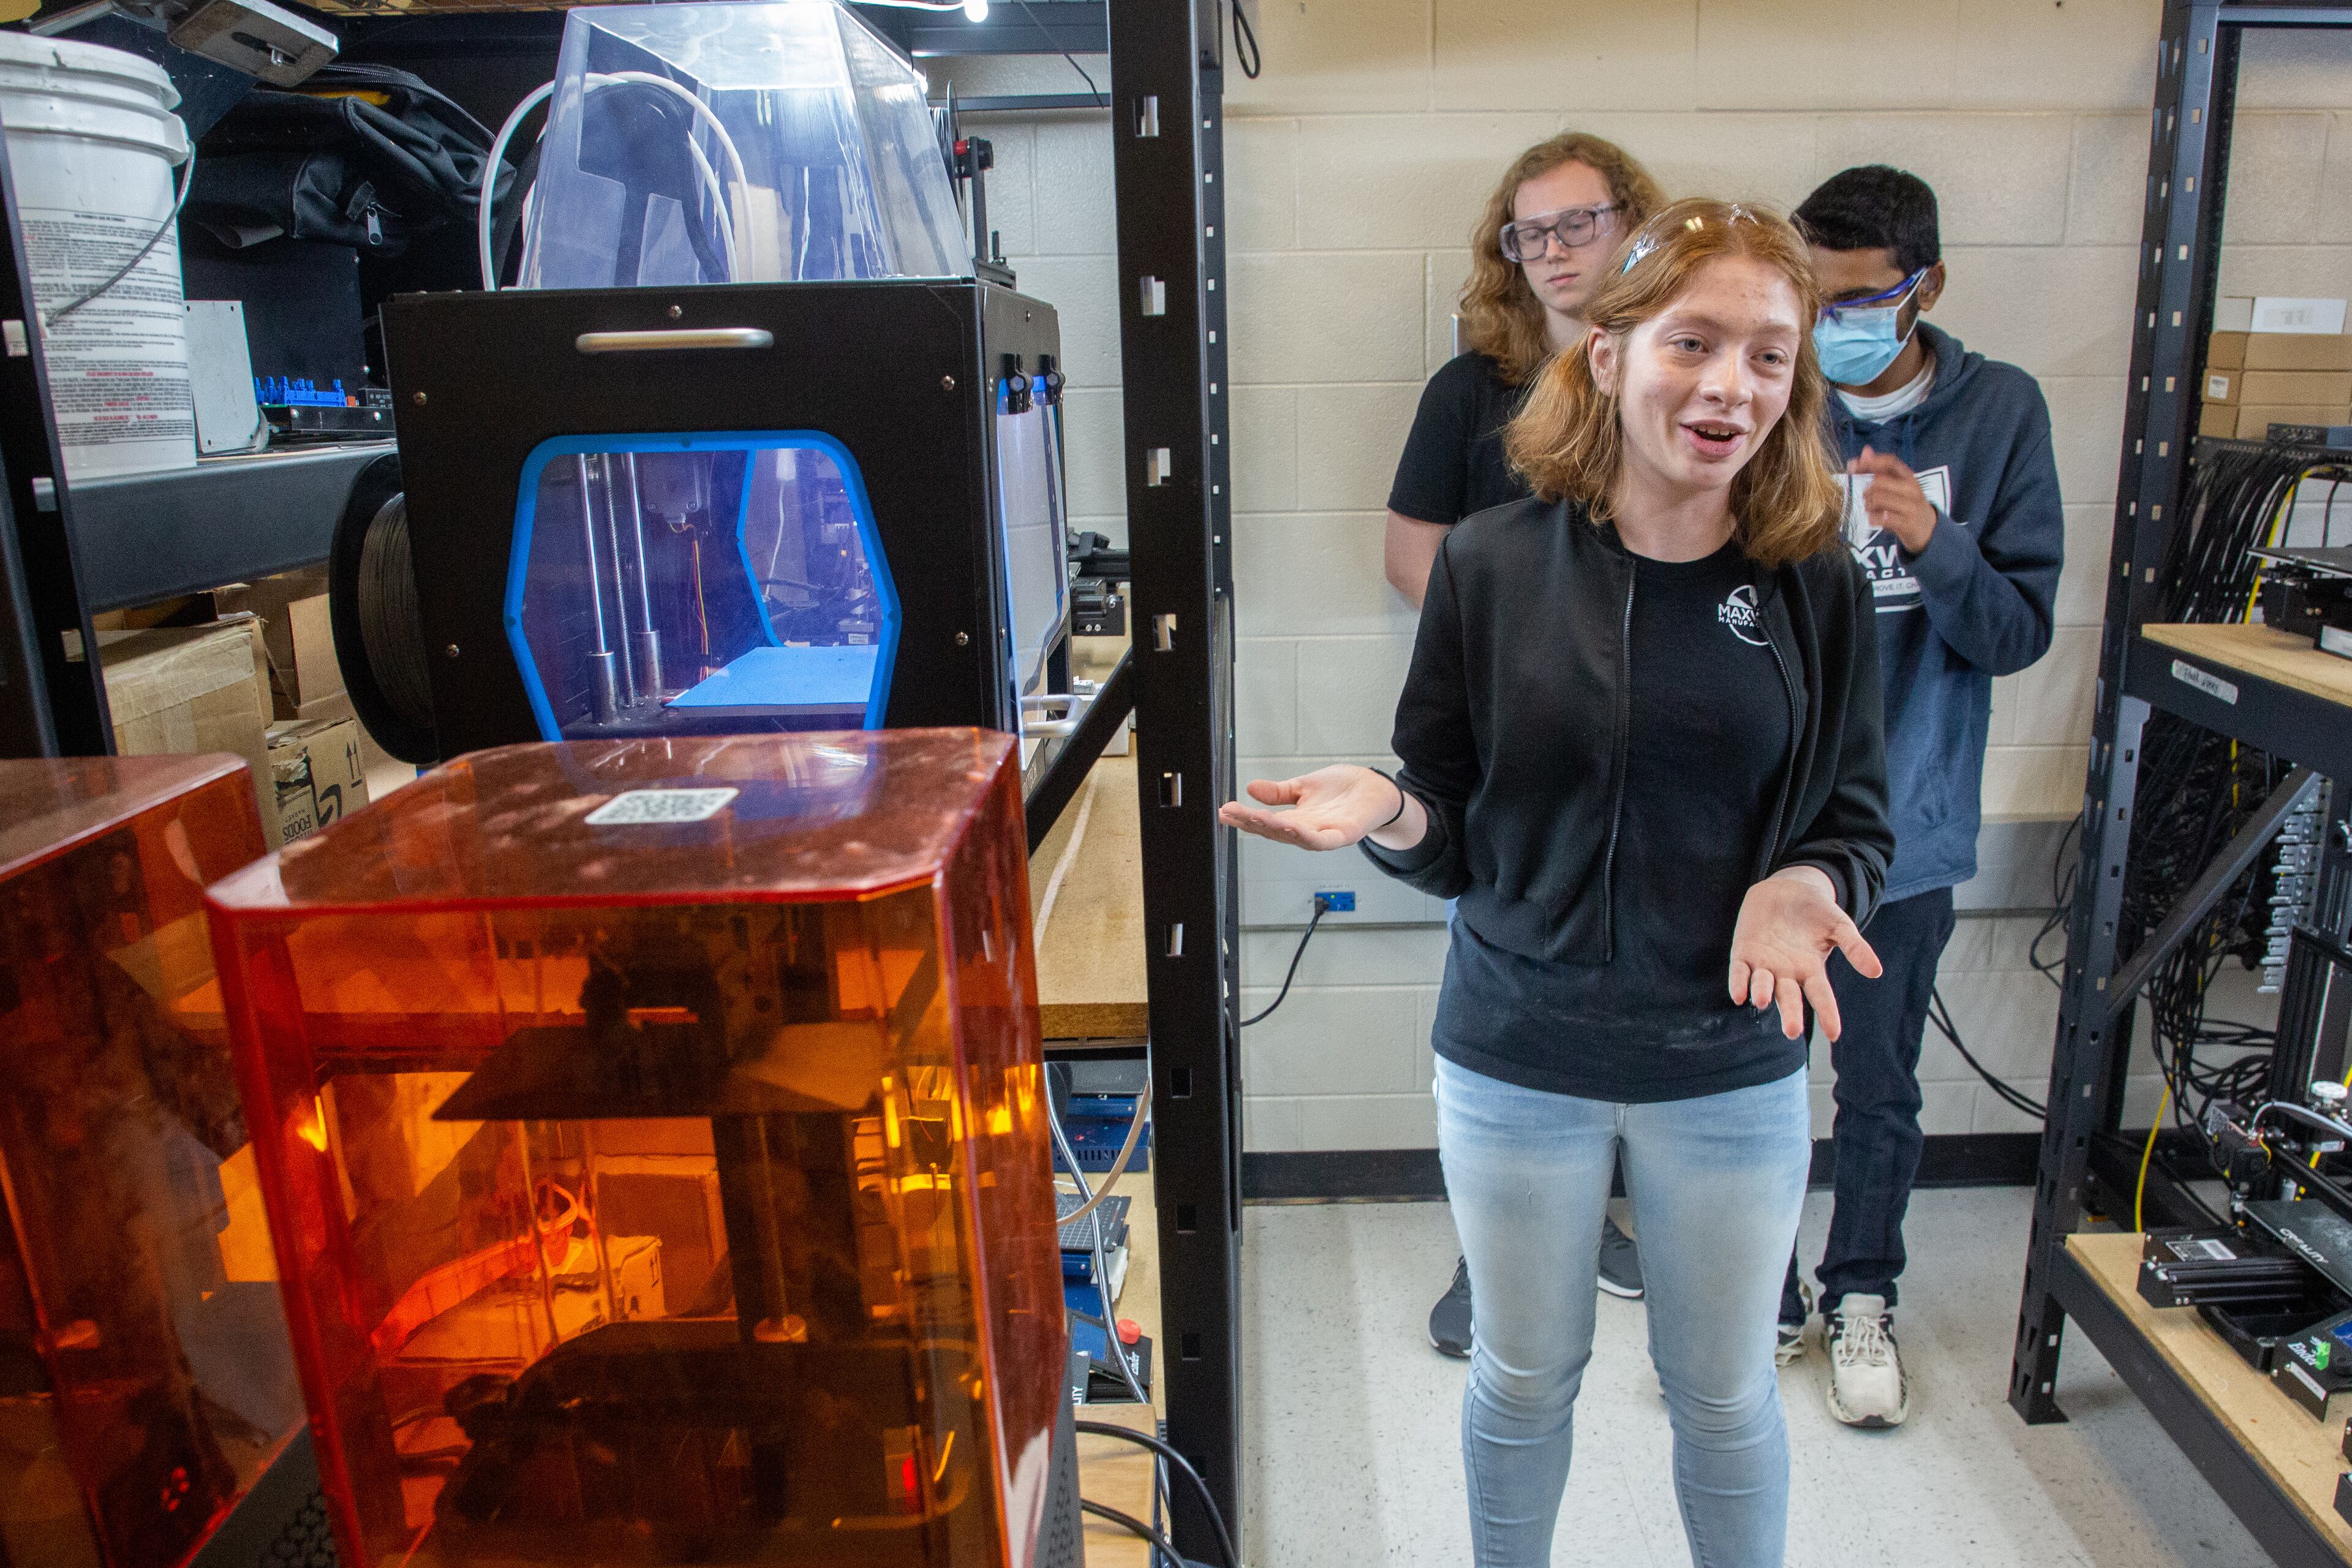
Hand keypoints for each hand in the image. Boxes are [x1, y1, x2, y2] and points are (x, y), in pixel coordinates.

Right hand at [1218, 766, 1414, 851]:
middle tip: (1231, 814)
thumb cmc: (1343, 790)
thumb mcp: (1304, 787)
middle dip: (1252, 823)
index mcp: (1296, 820)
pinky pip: (1324, 840)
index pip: (1265, 821)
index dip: (1244, 818)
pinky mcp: (1345, 834)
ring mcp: (1326, 835)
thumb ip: (1279, 793)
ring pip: (1295, 837)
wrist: (1377, 790)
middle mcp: (1308, 831)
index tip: (1224, 811)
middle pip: (1275, 831)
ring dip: (1275, 830)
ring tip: (1255, 819)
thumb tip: (1251, 788)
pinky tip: (1293, 828)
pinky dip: (1308, 836)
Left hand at [1727, 867, 1883, 1041]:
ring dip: (1762, 992)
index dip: (1827, 1014)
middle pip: (1789, 997)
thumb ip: (1855, 948)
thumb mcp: (1840, 926)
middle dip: (1790, 1013)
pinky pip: (1740, 971)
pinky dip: (1738, 982)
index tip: (1834, 1034)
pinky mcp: (1745, 952)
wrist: (1787, 888)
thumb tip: (1876, 972)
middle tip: (1792, 1031)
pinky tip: (1738, 995)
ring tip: (1763, 1001)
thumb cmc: (1817, 911)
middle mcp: (1787, 973)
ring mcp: (1765, 964)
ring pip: (1762, 984)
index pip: (1821, 996)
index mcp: (1812, 970)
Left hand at [1848, 446, 1936, 555]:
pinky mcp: (1907, 523)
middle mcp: (1911, 488)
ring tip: (1872, 510)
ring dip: (1868, 505)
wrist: (1928, 528)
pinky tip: (1875, 519)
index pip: (1889, 461)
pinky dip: (1872, 519)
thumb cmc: (1906, 503)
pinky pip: (1881, 518)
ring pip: (1877, 499)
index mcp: (1908, 476)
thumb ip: (1880, 469)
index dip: (1869, 462)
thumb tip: (1865, 450)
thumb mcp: (1897, 485)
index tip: (1853, 466)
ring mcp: (1910, 506)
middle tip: (1867, 498)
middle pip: (1878, 481)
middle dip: (1866, 490)